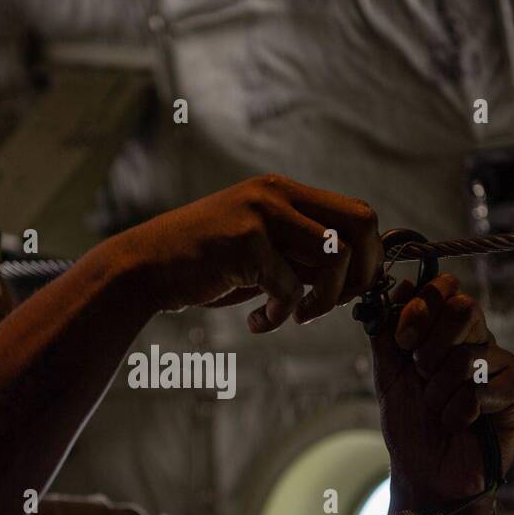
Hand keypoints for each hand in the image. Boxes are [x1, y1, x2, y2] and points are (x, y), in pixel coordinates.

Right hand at [107, 174, 382, 331]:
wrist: (145, 267)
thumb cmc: (206, 266)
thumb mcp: (263, 250)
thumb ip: (304, 253)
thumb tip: (360, 274)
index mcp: (285, 192)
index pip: (359, 214)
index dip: (368, 257)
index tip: (347, 290)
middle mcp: (277, 194)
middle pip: (362, 225)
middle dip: (360, 274)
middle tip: (334, 304)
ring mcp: (261, 214)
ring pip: (335, 258)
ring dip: (321, 301)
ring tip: (294, 316)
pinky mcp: (244, 242)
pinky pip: (289, 288)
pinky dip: (278, 316)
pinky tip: (256, 322)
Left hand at [370, 274, 513, 506]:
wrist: (426, 473)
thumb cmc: (411, 425)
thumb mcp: (388, 373)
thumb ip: (388, 330)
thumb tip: (400, 285)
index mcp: (448, 331)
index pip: (445, 289)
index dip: (421, 308)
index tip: (402, 340)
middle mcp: (478, 341)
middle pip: (464, 310)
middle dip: (429, 349)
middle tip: (421, 376)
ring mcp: (501, 364)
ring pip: (467, 356)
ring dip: (438, 392)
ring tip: (439, 410)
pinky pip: (481, 389)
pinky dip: (458, 412)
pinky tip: (461, 424)